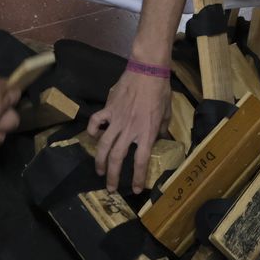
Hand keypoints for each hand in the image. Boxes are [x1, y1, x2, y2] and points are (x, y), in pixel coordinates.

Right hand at [87, 67, 169, 193]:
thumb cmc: (161, 90)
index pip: (140, 161)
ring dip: (99, 161)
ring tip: (99, 171)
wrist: (148, 69)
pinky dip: (92, 131)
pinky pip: (95, 122)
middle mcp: (130, 129)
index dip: (137, 177)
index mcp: (147, 132)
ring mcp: (117, 119)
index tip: (136, 189)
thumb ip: (163, 129)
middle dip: (112, 176)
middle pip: (116, 158)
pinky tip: (92, 136)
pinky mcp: (108, 108)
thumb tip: (163, 139)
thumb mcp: (167, 113)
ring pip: (103, 145)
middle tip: (111, 188)